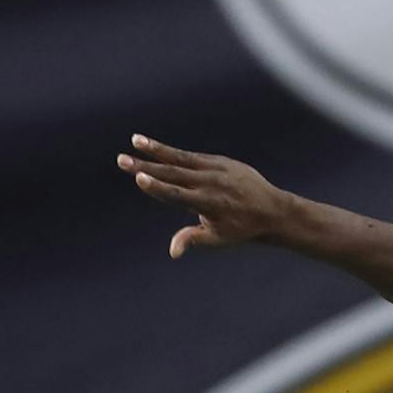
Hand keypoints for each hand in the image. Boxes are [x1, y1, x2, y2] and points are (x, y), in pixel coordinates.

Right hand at [117, 134, 290, 258]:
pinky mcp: (219, 161)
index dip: (157, 188)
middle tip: (121, 160)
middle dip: (146, 166)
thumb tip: (172, 252)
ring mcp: (215, 169)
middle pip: (172, 174)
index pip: (177, 195)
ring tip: (135, 141)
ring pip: (181, 159)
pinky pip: (192, 156)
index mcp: (208, 204)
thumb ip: (193, 239)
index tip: (139, 178)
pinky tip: (153, 146)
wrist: (272, 210)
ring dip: (156, 150)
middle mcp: (210, 183)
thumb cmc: (242, 230)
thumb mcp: (219, 239)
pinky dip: (173, 153)